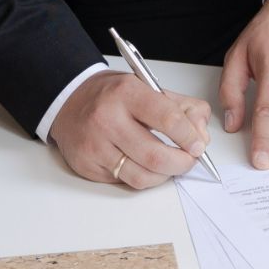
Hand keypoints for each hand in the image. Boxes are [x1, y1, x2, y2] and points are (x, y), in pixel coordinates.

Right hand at [50, 71, 211, 188]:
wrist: (68, 101)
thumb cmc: (111, 96)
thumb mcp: (147, 87)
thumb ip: (181, 106)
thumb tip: (200, 134)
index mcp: (126, 93)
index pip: (168, 119)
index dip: (190, 136)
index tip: (198, 145)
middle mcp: (107, 119)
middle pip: (156, 155)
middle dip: (182, 163)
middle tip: (189, 160)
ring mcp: (95, 146)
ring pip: (142, 176)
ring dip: (165, 175)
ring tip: (171, 165)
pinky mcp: (88, 166)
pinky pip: (125, 182)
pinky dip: (144, 178)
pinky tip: (147, 167)